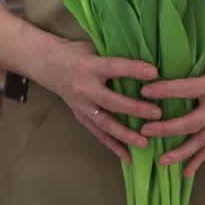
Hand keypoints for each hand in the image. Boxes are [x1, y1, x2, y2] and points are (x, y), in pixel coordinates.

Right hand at [35, 40, 160, 161]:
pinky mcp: (80, 117)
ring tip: (145, 143)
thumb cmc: (75, 52)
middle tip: (157, 114)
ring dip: (125, 135)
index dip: (133, 70)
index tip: (154, 72)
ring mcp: (81, 106)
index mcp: (90, 66)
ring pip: (105, 124)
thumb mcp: (93, 48)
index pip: (114, 68)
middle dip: (135, 109)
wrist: (46, 64)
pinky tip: (128, 157)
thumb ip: (114, 57)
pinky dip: (113, 146)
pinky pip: (98, 134)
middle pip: (111, 102)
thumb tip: (144, 63)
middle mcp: (85, 88)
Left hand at [139, 44, 204, 174]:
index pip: (186, 89)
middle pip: (191, 123)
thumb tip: (162, 65)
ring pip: (201, 141)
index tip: (144, 90)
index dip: (165, 91)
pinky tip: (186, 173)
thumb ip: (190, 63)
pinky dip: (199, 160)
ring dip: (181, 153)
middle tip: (145, 130)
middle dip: (167, 129)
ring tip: (161, 161)